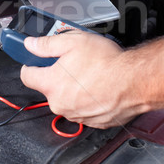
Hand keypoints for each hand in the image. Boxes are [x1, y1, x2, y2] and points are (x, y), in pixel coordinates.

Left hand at [20, 31, 146, 128]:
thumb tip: (31, 44)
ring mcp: (77, 115)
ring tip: (90, 73)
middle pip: (49, 87)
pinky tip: (99, 86)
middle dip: (57, 75)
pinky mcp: (93, 122)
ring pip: (67, 99)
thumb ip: (46, 44)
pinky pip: (84, 109)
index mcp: (51, 84)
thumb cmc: (107, 63)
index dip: (31, 64)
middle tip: (72, 62)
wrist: (136, 81)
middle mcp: (60, 103)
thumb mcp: (72, 41)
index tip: (35, 60)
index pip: (26, 76)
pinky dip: (88, 99)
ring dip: (73, 88)